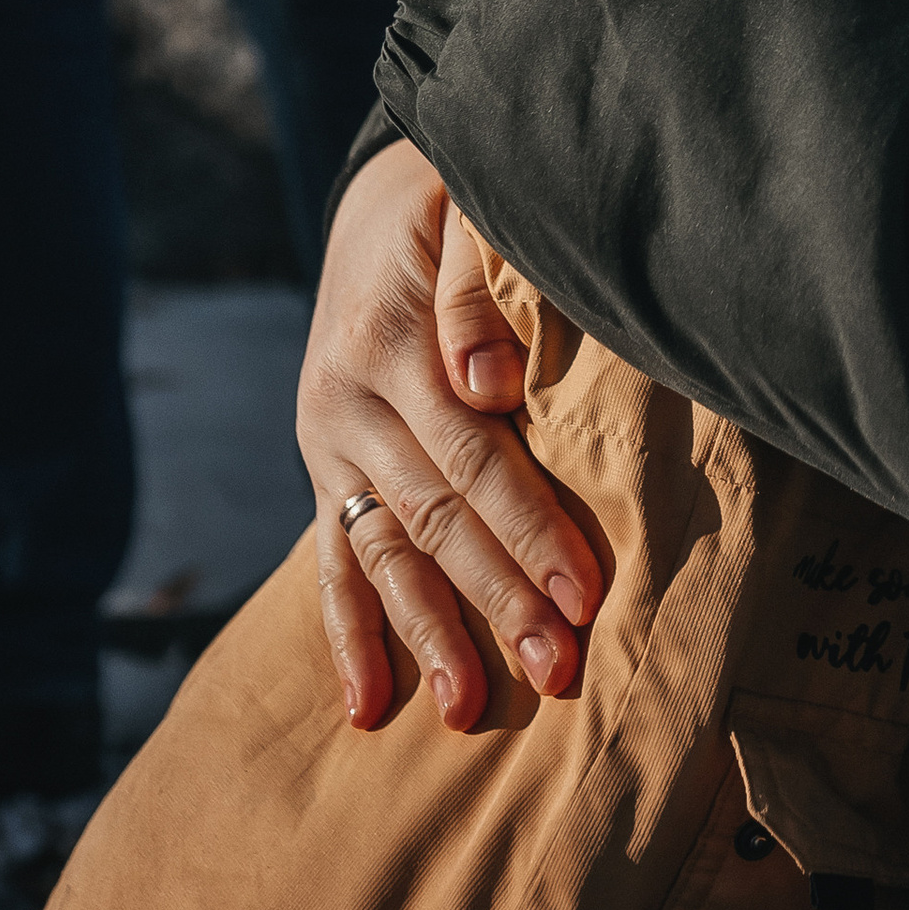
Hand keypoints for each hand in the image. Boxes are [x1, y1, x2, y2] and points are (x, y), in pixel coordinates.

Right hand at [299, 139, 606, 729]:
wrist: (376, 199)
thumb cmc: (456, 205)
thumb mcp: (471, 212)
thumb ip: (479, 290)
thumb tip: (488, 384)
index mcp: (389, 338)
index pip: (471, 453)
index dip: (528, 526)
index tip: (585, 592)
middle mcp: (347, 399)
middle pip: (432, 516)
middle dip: (497, 600)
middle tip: (559, 669)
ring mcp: (327, 439)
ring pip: (382, 550)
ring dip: (427, 635)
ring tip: (468, 710)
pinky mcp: (323, 466)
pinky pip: (332, 558)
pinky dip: (349, 632)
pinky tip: (366, 703)